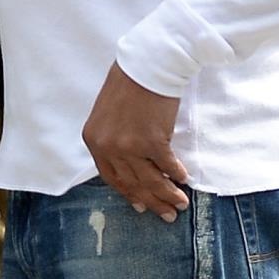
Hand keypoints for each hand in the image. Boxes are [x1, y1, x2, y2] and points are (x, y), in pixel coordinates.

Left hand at [82, 64, 188, 219]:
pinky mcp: (153, 141)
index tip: (140, 204)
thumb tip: (129, 162)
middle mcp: (108, 147)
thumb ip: (113, 138)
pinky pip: (167, 166)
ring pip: (151, 180)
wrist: (147, 64)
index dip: (129, 193)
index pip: (111, 177)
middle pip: (132, 183)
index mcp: (94, 140)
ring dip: (167, 194)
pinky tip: (184, 180)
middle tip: (166, 214)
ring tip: (180, 204)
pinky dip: (177, 174)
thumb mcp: (107, 113)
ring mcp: (130, 146)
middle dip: (151, 201)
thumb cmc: (129, 83)